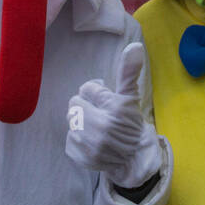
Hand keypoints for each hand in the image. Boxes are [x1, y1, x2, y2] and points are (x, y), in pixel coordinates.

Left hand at [65, 43, 161, 187]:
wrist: (134, 158)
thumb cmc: (130, 122)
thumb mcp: (130, 95)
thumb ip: (128, 71)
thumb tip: (135, 46)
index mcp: (114, 107)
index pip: (87, 89)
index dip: (95, 94)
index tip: (105, 102)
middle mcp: (101, 126)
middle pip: (74, 104)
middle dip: (85, 107)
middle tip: (99, 115)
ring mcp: (90, 144)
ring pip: (71, 122)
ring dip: (81, 123)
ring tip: (96, 129)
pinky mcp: (82, 157)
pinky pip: (69, 140)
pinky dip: (78, 140)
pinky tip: (92, 142)